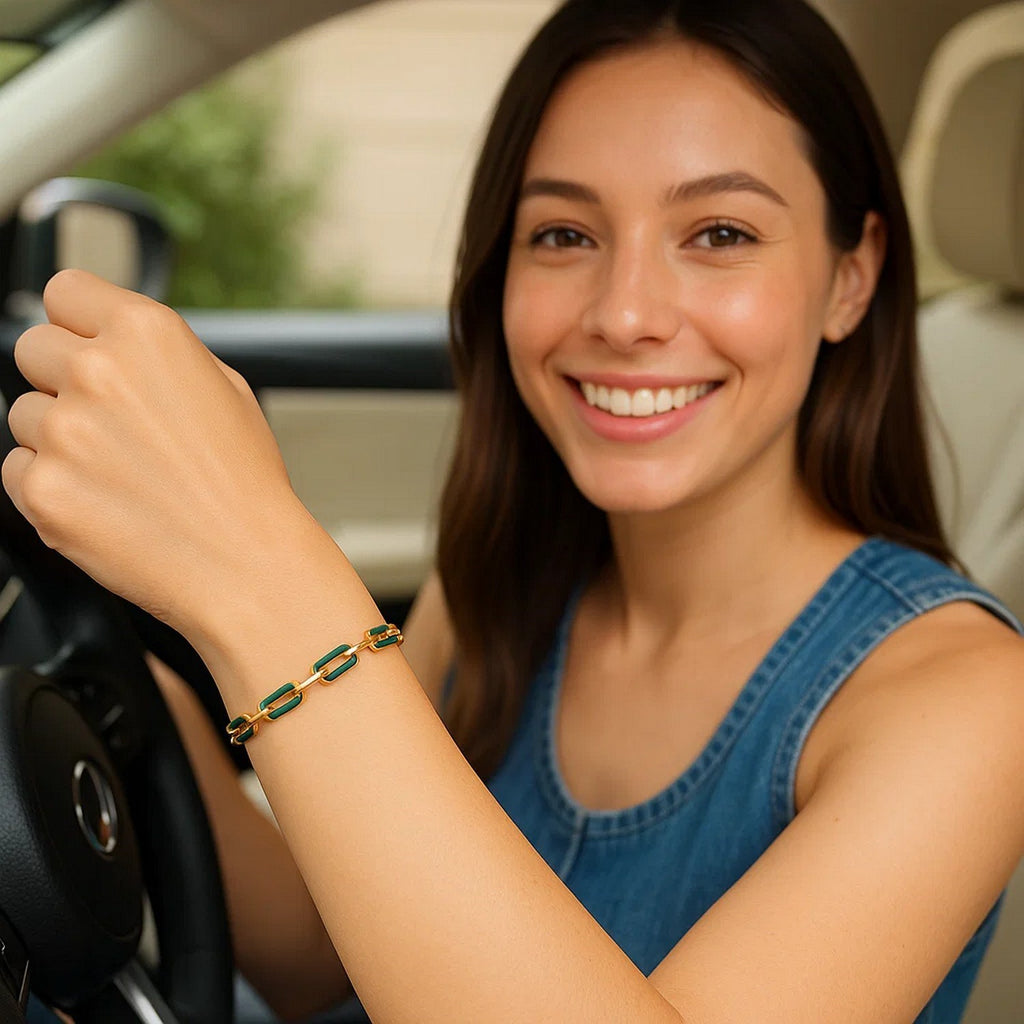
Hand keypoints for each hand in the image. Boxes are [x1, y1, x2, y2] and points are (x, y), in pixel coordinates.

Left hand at [2, 270, 306, 638]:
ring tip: (118, 472)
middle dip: (62, 379)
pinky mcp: (41, 488)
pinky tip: (104, 501)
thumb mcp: (224, 389)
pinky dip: (50, 485)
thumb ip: (156, 355)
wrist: (246, 563)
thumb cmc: (244, 481)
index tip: (89, 347)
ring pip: (22, 414)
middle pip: (31, 348)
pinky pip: (16, 470)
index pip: (65, 290)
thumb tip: (109, 342)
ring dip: (57, 437)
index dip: (79, 323)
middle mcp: (97, 371)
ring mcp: (63, 430)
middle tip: (110, 422)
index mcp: (147, 333)